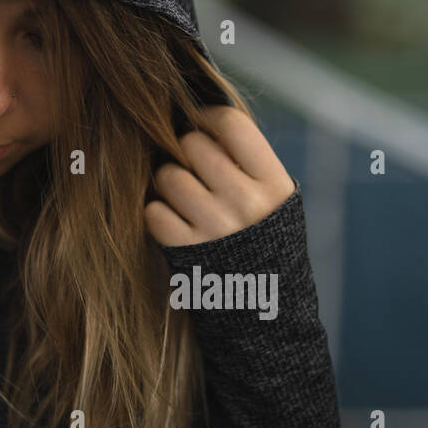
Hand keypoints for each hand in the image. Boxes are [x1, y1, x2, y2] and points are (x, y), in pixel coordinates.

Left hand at [145, 105, 295, 247]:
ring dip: (169, 182)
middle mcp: (246, 203)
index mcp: (274, 184)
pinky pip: (153, 211)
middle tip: (194, 169)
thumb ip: (246, 162)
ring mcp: (215, 227)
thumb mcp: (274, 200)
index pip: (232, 124)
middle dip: (186, 152)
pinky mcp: (186, 252)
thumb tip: (195, 118)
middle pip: (192, 145)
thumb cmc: (262, 238)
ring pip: (168, 175)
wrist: (266, 309)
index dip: (209, 118)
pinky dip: (159, 214)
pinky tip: (176, 221)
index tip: (204, 127)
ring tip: (185, 197)